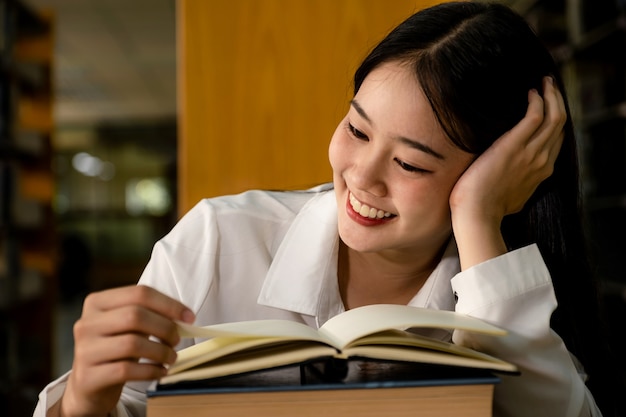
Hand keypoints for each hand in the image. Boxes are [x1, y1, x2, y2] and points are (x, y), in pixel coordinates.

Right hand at [57, 285, 194, 416]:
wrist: (89, 384)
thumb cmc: (116, 349)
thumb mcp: (127, 327)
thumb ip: (151, 316)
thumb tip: (185, 317)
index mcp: (97, 302)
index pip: (139, 293)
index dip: (169, 304)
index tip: (189, 318)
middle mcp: (86, 323)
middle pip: (135, 316)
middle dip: (165, 328)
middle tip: (177, 339)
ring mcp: (84, 350)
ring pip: (132, 344)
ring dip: (161, 352)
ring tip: (171, 357)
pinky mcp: (88, 377)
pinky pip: (127, 370)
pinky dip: (151, 371)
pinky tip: (160, 371)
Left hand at [450, 76, 565, 268]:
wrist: (477, 214)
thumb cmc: (485, 209)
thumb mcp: (511, 196)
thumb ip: (517, 183)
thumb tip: (510, 179)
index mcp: (542, 172)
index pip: (557, 140)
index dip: (556, 120)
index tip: (549, 106)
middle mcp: (542, 161)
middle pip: (560, 124)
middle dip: (558, 102)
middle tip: (550, 86)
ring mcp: (531, 153)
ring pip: (554, 116)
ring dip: (552, 95)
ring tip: (545, 82)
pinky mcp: (514, 145)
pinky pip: (535, 115)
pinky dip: (537, 101)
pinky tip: (531, 93)